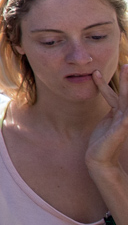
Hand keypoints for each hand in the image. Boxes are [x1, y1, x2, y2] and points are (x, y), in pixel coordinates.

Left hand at [86, 64, 127, 180]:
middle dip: (126, 79)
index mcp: (118, 112)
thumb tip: (109, 95)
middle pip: (125, 93)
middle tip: (126, 64)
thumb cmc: (103, 141)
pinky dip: (127, 110)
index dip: (111, 82)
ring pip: (126, 100)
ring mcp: (123, 122)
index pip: (117, 94)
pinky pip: (125, 117)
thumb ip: (112, 109)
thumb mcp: (107, 121)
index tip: (99, 70)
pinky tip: (126, 108)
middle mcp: (123, 115)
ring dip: (127, 86)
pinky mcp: (120, 130)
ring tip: (126, 71)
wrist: (100, 160)